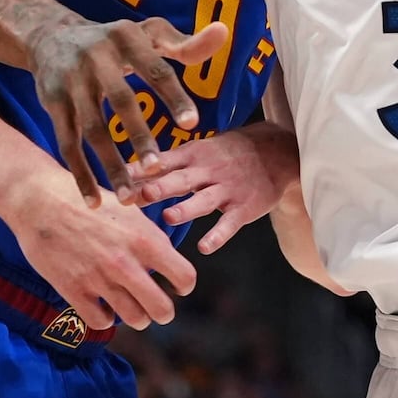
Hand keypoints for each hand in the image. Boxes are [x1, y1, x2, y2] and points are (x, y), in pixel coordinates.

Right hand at [0, 170, 196, 334]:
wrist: (39, 199)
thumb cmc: (86, 200)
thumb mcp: (127, 208)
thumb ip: (150, 234)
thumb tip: (168, 256)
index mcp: (145, 239)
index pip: (185, 277)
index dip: (183, 286)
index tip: (175, 286)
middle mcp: (126, 263)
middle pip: (163, 310)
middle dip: (163, 311)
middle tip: (155, 305)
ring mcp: (99, 279)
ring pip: (135, 319)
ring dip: (136, 316)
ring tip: (130, 306)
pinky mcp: (73, 290)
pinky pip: (101, 322)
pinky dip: (105, 317)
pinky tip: (103, 305)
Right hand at [24, 16, 226, 199]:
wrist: (50, 35)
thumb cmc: (114, 40)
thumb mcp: (148, 33)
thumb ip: (185, 43)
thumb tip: (222, 33)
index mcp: (125, 37)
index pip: (155, 68)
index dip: (173, 96)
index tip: (192, 124)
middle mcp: (94, 57)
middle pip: (120, 100)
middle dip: (138, 135)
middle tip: (156, 168)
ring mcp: (70, 82)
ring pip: (91, 129)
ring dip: (109, 164)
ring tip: (130, 197)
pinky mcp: (51, 103)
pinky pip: (67, 144)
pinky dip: (80, 174)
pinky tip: (96, 201)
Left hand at [125, 124, 299, 254]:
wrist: (278, 151)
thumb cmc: (229, 152)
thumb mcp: (200, 149)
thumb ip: (168, 163)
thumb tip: (127, 171)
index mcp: (194, 154)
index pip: (164, 161)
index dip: (143, 169)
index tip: (119, 177)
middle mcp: (209, 170)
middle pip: (181, 179)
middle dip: (160, 186)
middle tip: (140, 195)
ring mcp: (227, 189)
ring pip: (204, 200)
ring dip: (186, 209)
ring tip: (169, 217)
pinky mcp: (244, 207)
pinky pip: (229, 223)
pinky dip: (218, 235)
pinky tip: (205, 247)